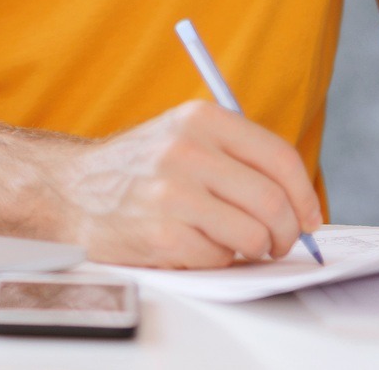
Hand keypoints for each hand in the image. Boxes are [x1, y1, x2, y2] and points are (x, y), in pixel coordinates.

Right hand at [55, 101, 323, 268]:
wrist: (69, 189)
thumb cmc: (138, 169)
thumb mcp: (183, 136)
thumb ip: (236, 156)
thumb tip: (299, 202)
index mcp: (201, 118)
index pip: (280, 158)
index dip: (305, 196)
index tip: (310, 218)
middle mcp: (187, 150)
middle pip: (273, 201)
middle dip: (288, 233)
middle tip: (280, 243)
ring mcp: (172, 192)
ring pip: (253, 234)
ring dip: (256, 249)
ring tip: (241, 246)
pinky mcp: (161, 233)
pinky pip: (219, 257)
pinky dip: (217, 260)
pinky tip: (197, 246)